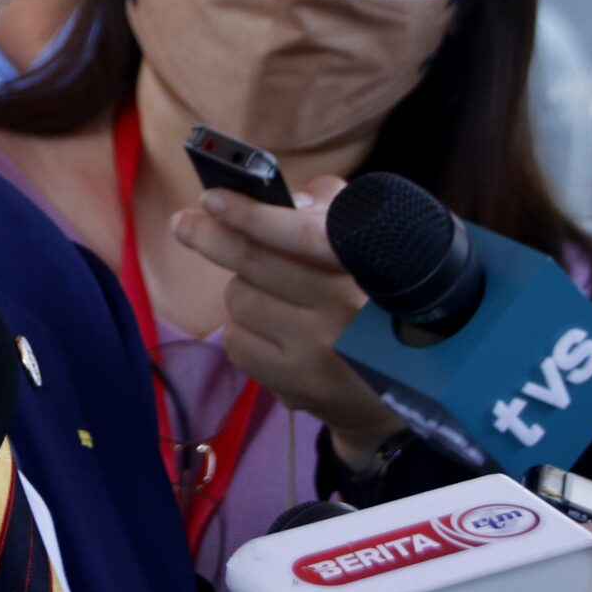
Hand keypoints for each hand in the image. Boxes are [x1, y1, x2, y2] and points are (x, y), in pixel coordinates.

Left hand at [170, 176, 398, 464]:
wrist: (407, 395)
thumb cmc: (377, 307)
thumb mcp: (375, 251)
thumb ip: (331, 213)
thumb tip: (280, 196)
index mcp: (366, 265)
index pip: (302, 234)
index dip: (252, 214)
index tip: (213, 198)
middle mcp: (344, 307)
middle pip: (254, 261)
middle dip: (209, 236)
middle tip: (184, 223)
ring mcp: (319, 350)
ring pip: (239, 298)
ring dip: (242, 290)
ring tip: (270, 297)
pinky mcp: (297, 385)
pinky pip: (237, 342)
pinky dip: (243, 332)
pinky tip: (270, 335)